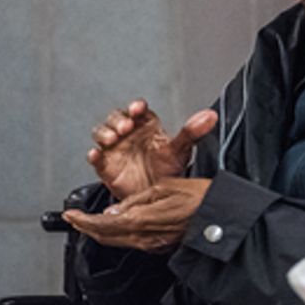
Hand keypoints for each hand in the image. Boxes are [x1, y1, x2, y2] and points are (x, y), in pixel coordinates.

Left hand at [62, 177, 211, 251]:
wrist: (223, 215)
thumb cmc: (201, 197)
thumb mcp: (166, 187)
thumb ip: (137, 200)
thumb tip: (113, 211)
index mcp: (144, 219)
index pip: (104, 224)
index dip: (83, 221)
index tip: (71, 215)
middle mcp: (146, 237)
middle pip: (106, 237)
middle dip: (86, 228)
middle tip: (73, 219)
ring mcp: (153, 244)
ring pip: (117, 242)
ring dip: (99, 233)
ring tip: (88, 222)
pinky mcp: (160, 246)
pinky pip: (131, 243)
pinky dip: (116, 235)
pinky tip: (114, 227)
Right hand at [87, 98, 216, 200]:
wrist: (157, 197)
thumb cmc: (167, 170)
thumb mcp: (181, 151)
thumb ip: (192, 132)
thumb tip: (210, 117)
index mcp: (146, 126)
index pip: (138, 110)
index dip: (136, 107)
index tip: (138, 109)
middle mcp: (128, 134)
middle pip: (116, 118)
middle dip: (118, 120)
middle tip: (125, 127)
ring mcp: (115, 149)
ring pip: (102, 133)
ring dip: (104, 133)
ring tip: (112, 138)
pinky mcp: (106, 165)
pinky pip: (96, 157)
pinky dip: (94, 155)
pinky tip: (97, 154)